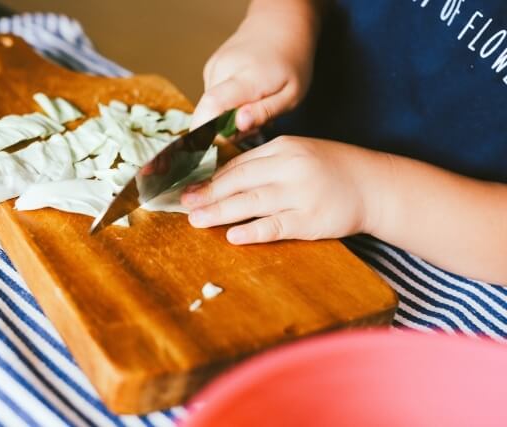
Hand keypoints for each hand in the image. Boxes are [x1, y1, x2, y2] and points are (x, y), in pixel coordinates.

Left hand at [180, 136, 384, 244]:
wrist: (374, 184)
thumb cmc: (332, 169)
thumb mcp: (299, 154)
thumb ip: (266, 163)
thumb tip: (226, 178)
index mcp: (284, 148)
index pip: (238, 164)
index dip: (211, 178)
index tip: (189, 187)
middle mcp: (290, 167)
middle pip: (239, 181)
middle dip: (208, 194)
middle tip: (183, 205)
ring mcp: (301, 193)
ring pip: (251, 202)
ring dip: (220, 212)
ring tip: (197, 220)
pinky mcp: (311, 219)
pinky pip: (276, 226)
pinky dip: (253, 231)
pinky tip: (233, 236)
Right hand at [190, 5, 319, 131]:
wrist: (281, 26)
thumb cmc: (291, 62)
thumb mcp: (291, 94)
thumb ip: (264, 111)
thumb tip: (239, 126)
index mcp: (247, 78)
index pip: (212, 106)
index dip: (205, 131)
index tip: (214, 148)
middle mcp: (224, 70)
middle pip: (209, 113)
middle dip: (225, 131)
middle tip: (252, 128)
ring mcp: (214, 67)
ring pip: (210, 107)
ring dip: (226, 118)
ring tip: (252, 110)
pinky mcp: (210, 68)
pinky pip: (212, 97)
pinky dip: (225, 105)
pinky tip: (243, 97)